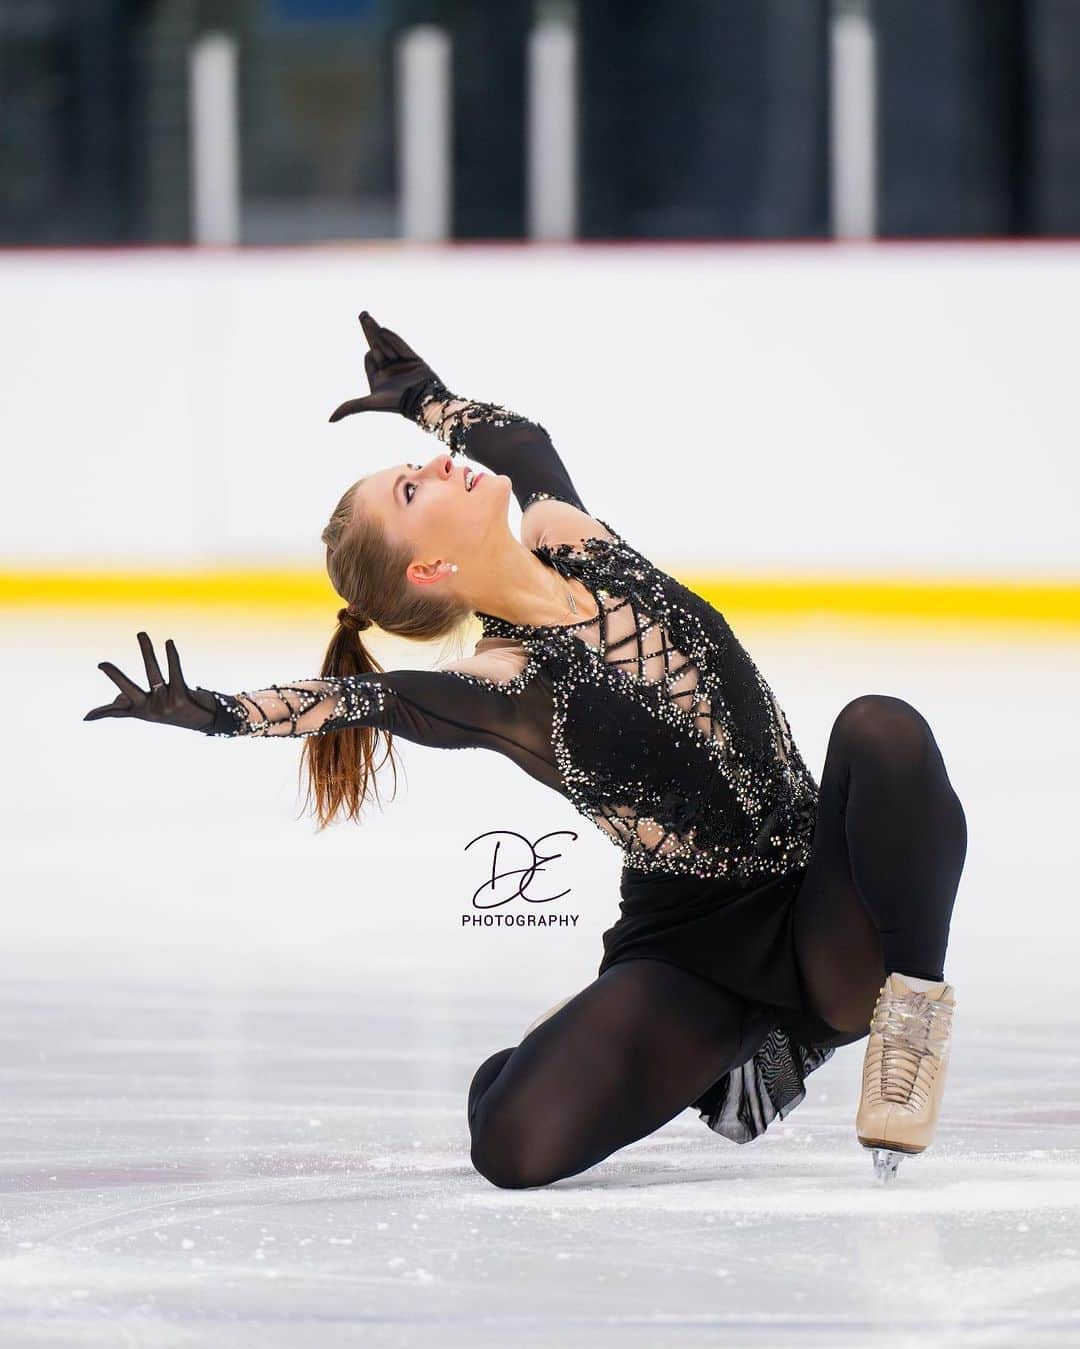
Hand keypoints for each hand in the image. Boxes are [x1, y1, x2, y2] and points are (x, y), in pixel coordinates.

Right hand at [83, 631, 217, 731]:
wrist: (204, 718)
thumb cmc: (172, 709)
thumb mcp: (151, 708)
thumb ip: (130, 704)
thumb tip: (114, 699)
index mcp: (141, 712)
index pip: (117, 712)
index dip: (102, 714)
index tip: (85, 717)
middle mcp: (152, 710)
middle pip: (130, 691)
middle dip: (116, 677)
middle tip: (102, 664)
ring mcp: (167, 704)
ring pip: (153, 673)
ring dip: (147, 651)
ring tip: (141, 633)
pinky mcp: (182, 696)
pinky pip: (174, 672)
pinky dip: (171, 656)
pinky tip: (168, 642)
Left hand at [328, 311, 442, 422]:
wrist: (422, 402)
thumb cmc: (396, 403)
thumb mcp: (370, 403)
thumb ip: (351, 407)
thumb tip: (329, 420)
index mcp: (379, 376)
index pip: (369, 357)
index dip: (370, 354)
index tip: (372, 354)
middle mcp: (390, 368)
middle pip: (376, 345)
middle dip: (368, 330)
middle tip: (362, 314)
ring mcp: (402, 362)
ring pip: (388, 344)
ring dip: (378, 333)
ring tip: (366, 318)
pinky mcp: (414, 358)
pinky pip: (402, 346)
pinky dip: (393, 339)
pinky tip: (383, 330)